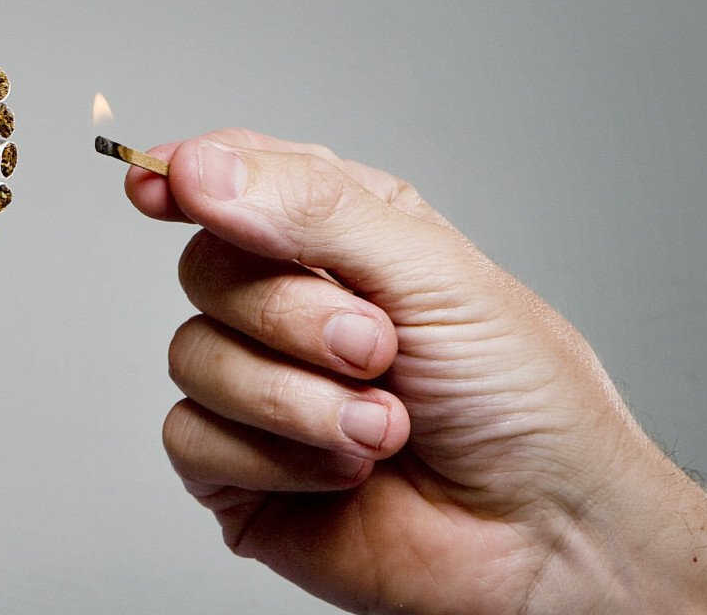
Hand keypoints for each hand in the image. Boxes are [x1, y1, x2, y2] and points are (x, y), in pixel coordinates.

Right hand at [129, 128, 706, 614]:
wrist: (548, 537)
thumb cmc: (524, 405)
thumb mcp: (432, 272)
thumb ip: (311, 207)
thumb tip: (201, 169)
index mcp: (342, 239)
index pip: (238, 180)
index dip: (191, 176)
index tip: (158, 184)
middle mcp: (292, 309)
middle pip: (206, 266)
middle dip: (290, 314)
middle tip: (376, 348)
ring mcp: (260, 390)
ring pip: (193, 354)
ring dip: (296, 399)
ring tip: (383, 428)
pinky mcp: (238, 472)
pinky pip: (191, 437)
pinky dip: (274, 456)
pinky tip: (343, 473)